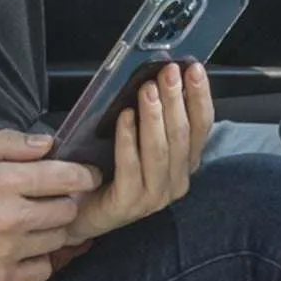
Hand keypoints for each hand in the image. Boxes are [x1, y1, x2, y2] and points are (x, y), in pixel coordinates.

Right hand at [0, 129, 99, 280]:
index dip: (84, 174)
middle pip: (68, 210)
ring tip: (30, 224)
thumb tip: (46, 142)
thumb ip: (7, 143)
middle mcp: (12, 218)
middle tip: (49, 199)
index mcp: (2, 181)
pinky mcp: (1, 279)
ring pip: (58, 239)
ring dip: (51, 230)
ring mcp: (8, 252)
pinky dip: (39, 259)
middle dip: (64, 201)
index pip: (68, 177)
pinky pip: (43, 270)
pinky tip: (22, 249)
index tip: (84, 175)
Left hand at [66, 61, 214, 244]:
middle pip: (181, 136)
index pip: (200, 128)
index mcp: (183, 165)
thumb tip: (156, 79)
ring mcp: (153, 197)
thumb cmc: (108, 172)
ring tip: (147, 90)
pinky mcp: (128, 204)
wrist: (79, 211)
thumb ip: (151, 119)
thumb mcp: (138, 142)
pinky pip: (130, 168)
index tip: (194, 69)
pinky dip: (128, 140)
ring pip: (160, 152)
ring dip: (154, 117)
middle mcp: (175, 182)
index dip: (199, 97)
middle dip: (176, 100)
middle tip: (168, 73)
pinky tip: (124, 118)